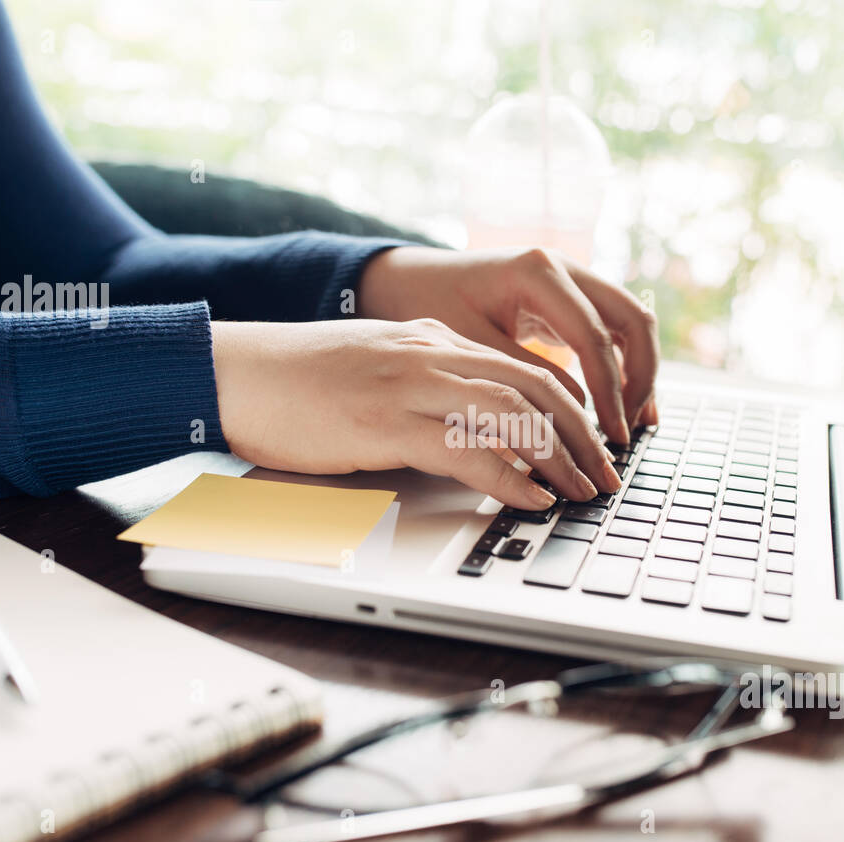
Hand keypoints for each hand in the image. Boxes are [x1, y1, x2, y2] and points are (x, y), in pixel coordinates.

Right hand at [210, 318, 622, 507]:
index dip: (574, 410)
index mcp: (434, 341)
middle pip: (537, 389)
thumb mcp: (378, 368)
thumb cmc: (300, 380)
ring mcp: (411, 385)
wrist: (234, 373)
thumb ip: (427, 384)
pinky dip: (511, 478)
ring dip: (562, 459)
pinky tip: (533, 498)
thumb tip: (471, 424)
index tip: (596, 444)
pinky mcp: (386, 422)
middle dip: (585, 437)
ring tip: (585, 491)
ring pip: (515, 415)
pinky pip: (468, 450)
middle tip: (609, 474)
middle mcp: (432, 354)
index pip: (527, 369)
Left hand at [357, 246, 659, 444]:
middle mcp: (564, 268)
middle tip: (631, 430)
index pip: (594, 337)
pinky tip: (621, 406)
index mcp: (537, 273)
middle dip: (641, 379)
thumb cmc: (426, 304)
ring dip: (639, 372)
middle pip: (633, 320)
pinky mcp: (568, 299)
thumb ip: (523, 376)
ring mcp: (570, 280)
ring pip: (631, 324)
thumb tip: (575, 416)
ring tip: (637, 424)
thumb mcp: (470, 345)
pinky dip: (622, 366)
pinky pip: (612, 330)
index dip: (610, 391)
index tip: (612, 435)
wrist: (408, 279)